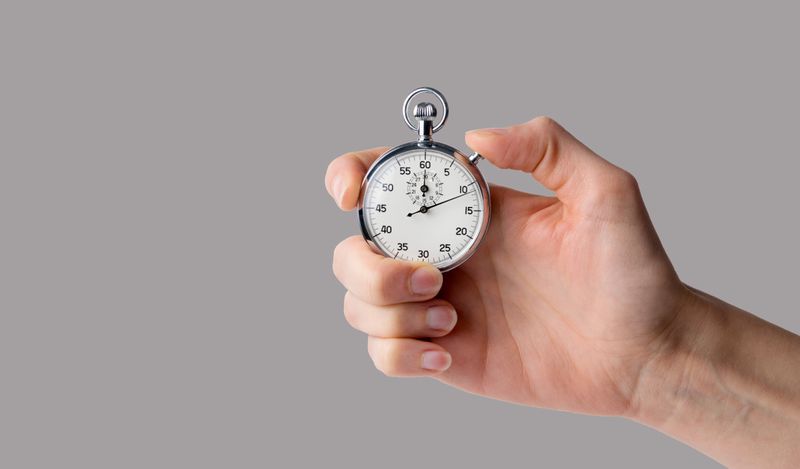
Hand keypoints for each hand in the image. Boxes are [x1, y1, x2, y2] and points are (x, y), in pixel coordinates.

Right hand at [325, 117, 687, 415]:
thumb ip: (547, 146)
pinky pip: (383, 354)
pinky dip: (399, 354)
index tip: (351, 193)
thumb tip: (477, 136)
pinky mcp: (444, 353)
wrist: (645, 353)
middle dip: (371, 266)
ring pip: (358, 301)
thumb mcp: (605, 192)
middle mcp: (445, 254)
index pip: (389, 180)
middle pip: (355, 249)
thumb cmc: (632, 273)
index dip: (351, 175)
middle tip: (435, 279)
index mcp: (469, 211)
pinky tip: (449, 353)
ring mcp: (439, 306)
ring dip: (387, 311)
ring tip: (451, 321)